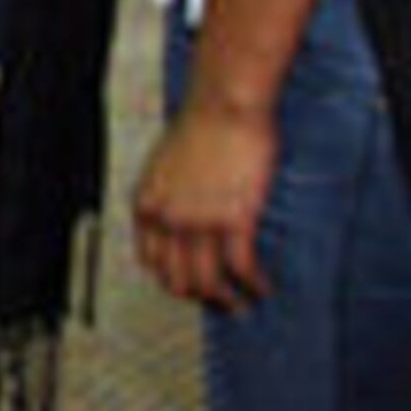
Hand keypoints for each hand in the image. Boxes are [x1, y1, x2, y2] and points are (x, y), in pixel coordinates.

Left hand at [133, 97, 278, 312]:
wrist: (224, 104)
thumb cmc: (201, 127)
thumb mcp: (165, 166)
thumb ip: (168, 198)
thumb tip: (180, 226)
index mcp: (146, 205)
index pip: (151, 263)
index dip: (173, 281)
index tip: (193, 287)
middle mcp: (167, 219)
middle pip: (178, 281)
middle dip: (201, 298)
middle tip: (223, 303)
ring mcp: (198, 221)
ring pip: (209, 283)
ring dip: (228, 302)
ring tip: (244, 305)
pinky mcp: (234, 219)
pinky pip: (242, 268)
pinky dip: (254, 285)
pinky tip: (264, 288)